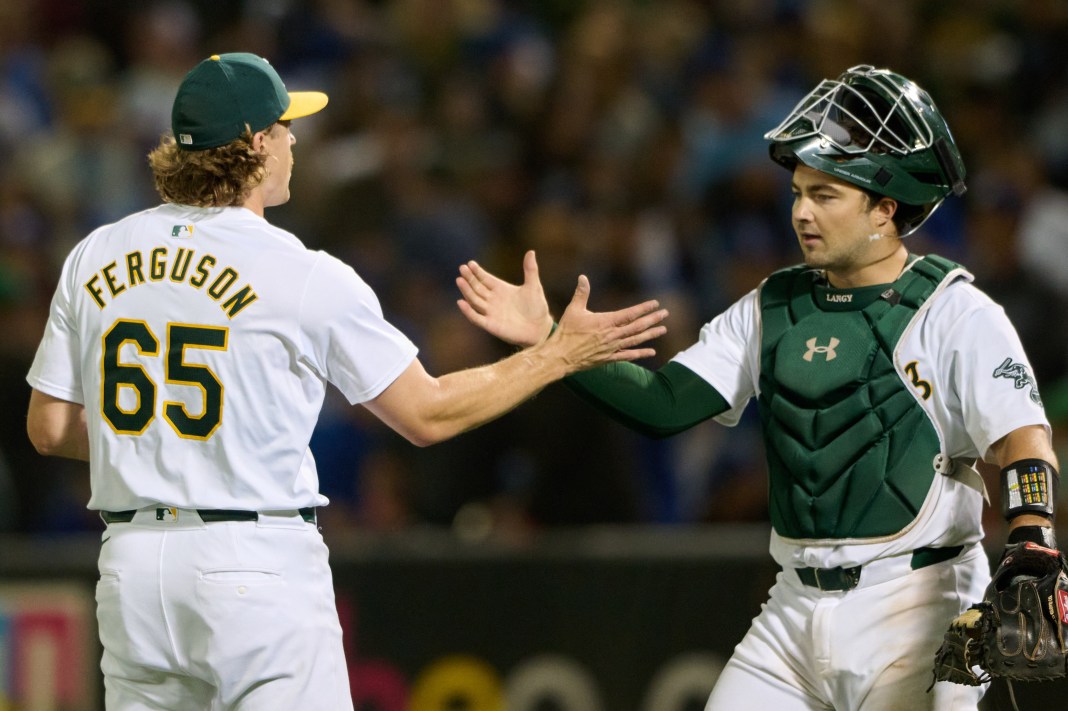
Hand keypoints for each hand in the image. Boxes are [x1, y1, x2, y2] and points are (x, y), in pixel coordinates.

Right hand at [456, 250, 553, 346]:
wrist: (540, 329)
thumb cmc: (537, 307)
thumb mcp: (534, 286)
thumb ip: (530, 270)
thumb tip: (531, 251)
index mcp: (501, 289)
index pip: (485, 279)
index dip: (477, 272)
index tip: (470, 263)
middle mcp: (493, 300)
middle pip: (477, 287)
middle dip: (469, 278)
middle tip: (462, 268)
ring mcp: (491, 312)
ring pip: (474, 300)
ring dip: (466, 291)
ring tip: (460, 280)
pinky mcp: (490, 325)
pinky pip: (476, 318)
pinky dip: (468, 311)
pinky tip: (461, 302)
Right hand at [542, 272, 667, 369]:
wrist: (561, 356)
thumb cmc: (567, 332)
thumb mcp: (574, 310)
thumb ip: (581, 293)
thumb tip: (582, 277)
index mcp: (606, 322)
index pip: (630, 314)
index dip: (644, 308)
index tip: (655, 304)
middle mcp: (613, 335)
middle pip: (637, 326)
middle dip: (653, 319)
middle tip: (665, 314)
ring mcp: (612, 348)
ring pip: (636, 340)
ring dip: (651, 334)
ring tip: (663, 329)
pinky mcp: (609, 358)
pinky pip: (628, 356)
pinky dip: (641, 353)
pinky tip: (652, 352)